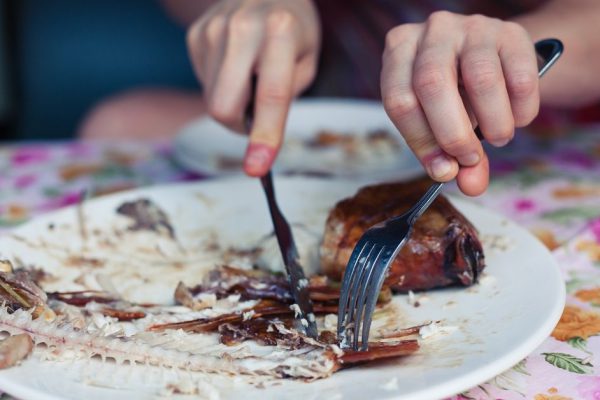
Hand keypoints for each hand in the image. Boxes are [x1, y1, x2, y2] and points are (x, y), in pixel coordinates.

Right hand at [187, 0, 319, 175]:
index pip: (271, 95)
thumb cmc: (292, 28)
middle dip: (237, 124)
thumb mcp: (307, 58)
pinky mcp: (195, 35)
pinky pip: (203, 82)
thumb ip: (287, 92)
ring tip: (250, 74)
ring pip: (211, 99)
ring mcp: (213, 29)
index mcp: (280, 32)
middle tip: (255, 115)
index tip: (256, 169)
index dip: (265, 136)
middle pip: (222, 106)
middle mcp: (242, 27)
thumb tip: (255, 128)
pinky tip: (235, 63)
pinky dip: (220, 84)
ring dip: (232, 101)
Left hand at [381, 11, 538, 195]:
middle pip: (432, 85)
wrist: (495, 58)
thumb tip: (470, 186)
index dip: (420, 141)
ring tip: (498, 138)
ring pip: (480, 79)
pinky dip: (522, 110)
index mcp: (399, 50)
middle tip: (469, 159)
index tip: (443, 169)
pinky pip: (520, 76)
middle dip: (453, 134)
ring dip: (493, 123)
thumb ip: (449, 155)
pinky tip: (517, 118)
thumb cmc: (455, 94)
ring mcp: (472, 27)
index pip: (399, 100)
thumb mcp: (440, 123)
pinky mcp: (513, 32)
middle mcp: (432, 31)